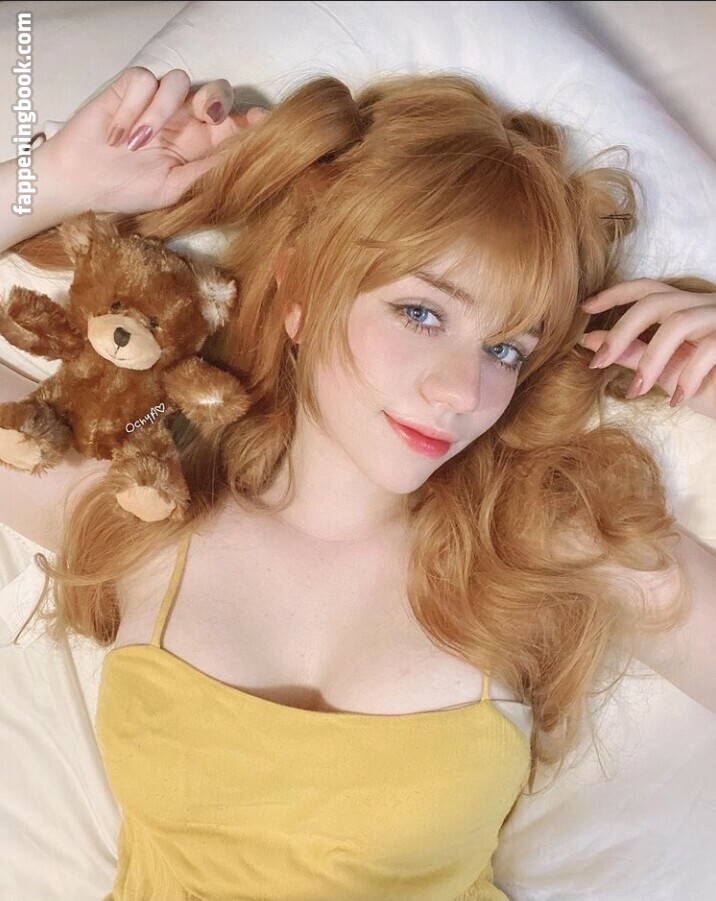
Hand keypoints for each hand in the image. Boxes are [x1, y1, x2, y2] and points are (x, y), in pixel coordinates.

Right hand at [42, 67, 266, 216]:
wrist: (82, 183)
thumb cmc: (128, 191)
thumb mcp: (174, 189)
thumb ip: (206, 173)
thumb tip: (243, 162)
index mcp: (201, 145)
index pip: (233, 124)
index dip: (249, 119)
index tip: (261, 122)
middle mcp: (184, 120)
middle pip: (216, 92)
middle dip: (216, 100)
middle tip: (207, 118)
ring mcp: (158, 103)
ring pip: (180, 81)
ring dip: (162, 112)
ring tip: (138, 144)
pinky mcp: (130, 89)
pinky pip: (145, 80)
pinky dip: (134, 107)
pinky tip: (120, 135)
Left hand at [579, 278, 715, 419]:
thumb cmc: (712, 386)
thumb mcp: (666, 372)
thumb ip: (632, 355)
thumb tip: (590, 342)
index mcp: (686, 309)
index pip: (648, 288)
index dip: (615, 293)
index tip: (584, 308)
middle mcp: (706, 305)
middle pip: (655, 302)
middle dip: (622, 332)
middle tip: (597, 362)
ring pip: (678, 323)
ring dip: (651, 360)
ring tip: (638, 391)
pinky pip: (709, 349)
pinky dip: (688, 376)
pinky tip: (677, 400)